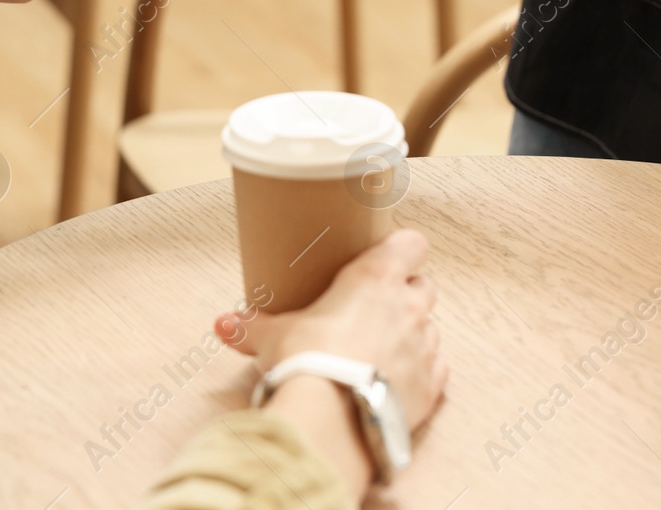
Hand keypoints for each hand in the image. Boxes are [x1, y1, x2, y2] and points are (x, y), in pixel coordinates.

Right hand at [215, 229, 448, 430]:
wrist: (333, 416)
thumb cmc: (307, 359)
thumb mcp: (273, 337)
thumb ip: (252, 327)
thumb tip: (224, 324)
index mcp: (375, 278)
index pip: (411, 244)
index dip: (404, 249)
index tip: (390, 256)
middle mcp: (409, 306)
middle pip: (425, 285)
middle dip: (407, 293)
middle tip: (376, 308)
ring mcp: (425, 345)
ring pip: (431, 327)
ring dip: (413, 334)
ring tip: (381, 349)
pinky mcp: (433, 384)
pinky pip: (436, 368)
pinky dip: (421, 371)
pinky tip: (396, 379)